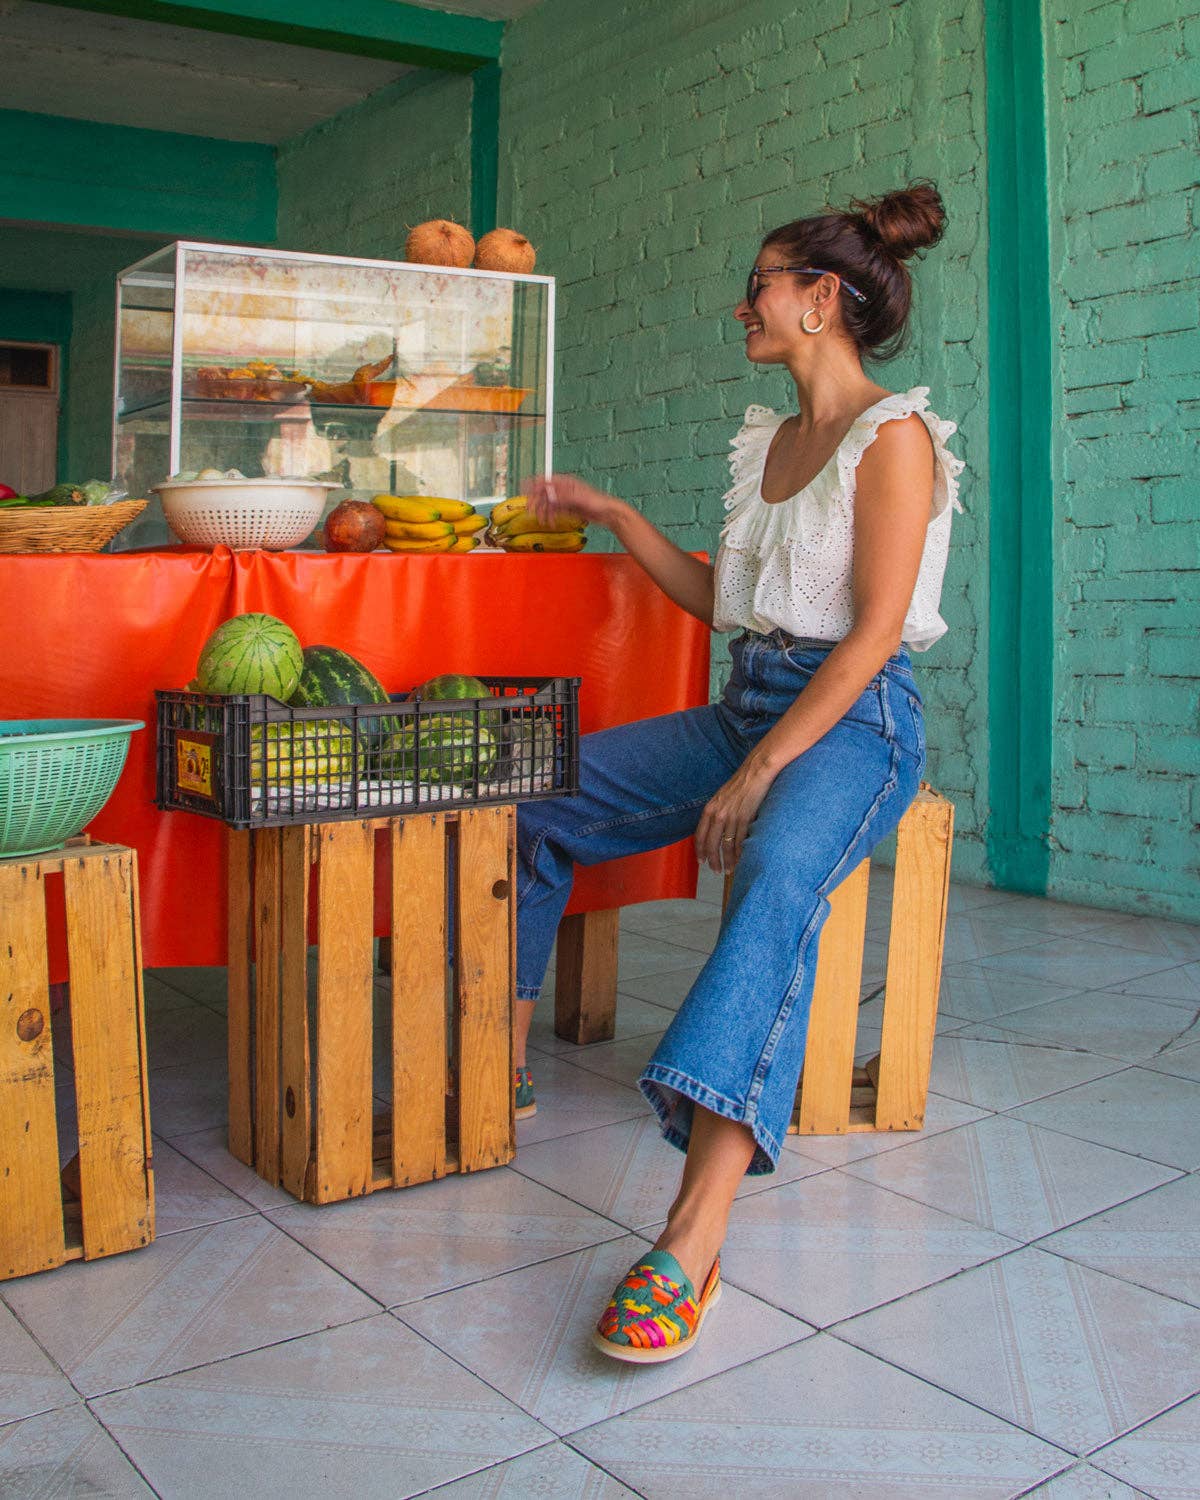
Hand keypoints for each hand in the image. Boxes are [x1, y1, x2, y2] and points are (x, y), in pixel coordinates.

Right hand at [524, 473, 622, 530]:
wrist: (608, 513)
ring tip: (542, 521)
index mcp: (566, 482)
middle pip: (544, 493)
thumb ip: (564, 496)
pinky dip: (551, 517)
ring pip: (548, 504)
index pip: (545, 480)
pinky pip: (555, 512)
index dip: (533, 483)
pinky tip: (550, 524)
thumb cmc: (597, 502)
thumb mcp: (579, 498)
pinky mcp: (569, 509)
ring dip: (543, 512)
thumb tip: (549, 496)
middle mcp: (564, 489)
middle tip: (529, 511)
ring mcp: (566, 499)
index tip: (523, 488)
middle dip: (536, 501)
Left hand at [694, 758, 775, 873]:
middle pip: (712, 844)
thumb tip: (718, 828)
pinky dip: (740, 853)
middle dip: (712, 860)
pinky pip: (740, 841)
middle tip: (715, 871)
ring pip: (726, 846)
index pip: (700, 835)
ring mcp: (731, 817)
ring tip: (729, 870)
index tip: (701, 861)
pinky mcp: (745, 819)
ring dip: (728, 861)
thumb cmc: (741, 783)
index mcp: (709, 809)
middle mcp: (718, 815)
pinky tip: (740, 860)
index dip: (700, 850)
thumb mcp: (722, 797)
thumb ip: (717, 812)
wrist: (756, 772)